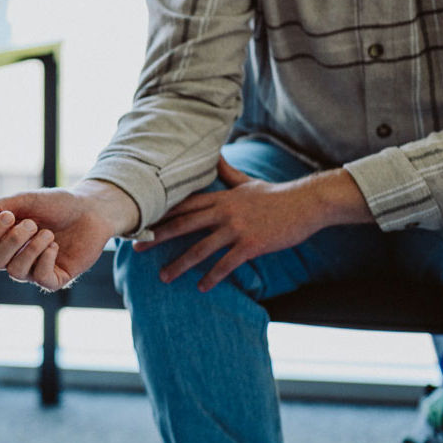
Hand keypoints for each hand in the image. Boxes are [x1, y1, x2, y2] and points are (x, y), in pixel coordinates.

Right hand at [0, 182, 137, 291]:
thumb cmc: (57, 204)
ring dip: (31, 249)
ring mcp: (33, 270)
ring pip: (16, 271)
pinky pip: (40, 278)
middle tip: (32, 223)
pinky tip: (55, 245)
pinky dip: (46, 259)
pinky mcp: (54, 279)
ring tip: (48, 233)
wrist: (92, 210)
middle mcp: (14, 257)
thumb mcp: (24, 199)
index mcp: (3, 239)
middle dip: (11, 240)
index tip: (8, 215)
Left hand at [135, 159, 357, 290]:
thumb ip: (227, 172)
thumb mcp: (247, 181)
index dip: (161, 212)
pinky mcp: (251, 245)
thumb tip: (215, 155)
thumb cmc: (276, 194)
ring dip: (180, 265)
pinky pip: (225, 264)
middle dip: (158, 236)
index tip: (141, 219)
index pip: (183, 205)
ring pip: (200, 249)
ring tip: (163, 277)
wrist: (306, 203)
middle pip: (183, 224)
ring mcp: (236, 228)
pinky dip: (212, 277)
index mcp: (221, 197)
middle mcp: (224, 211)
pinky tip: (202, 288)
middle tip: (136, 247)